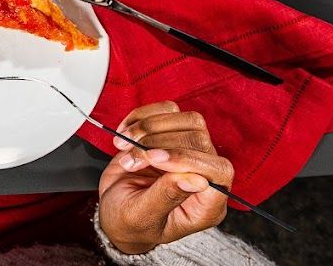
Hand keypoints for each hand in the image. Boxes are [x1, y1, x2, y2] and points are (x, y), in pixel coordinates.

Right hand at [98, 102, 233, 255]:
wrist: (114, 209)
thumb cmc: (130, 222)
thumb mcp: (142, 217)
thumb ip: (167, 198)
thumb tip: (196, 180)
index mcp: (206, 204)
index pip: (219, 171)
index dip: (189, 159)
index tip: (154, 159)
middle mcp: (202, 175)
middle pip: (199, 139)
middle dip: (159, 143)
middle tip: (131, 157)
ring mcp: (187, 152)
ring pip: (185, 120)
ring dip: (148, 128)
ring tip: (124, 146)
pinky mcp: (169, 134)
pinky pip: (166, 110)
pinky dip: (141, 116)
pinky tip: (125, 133)